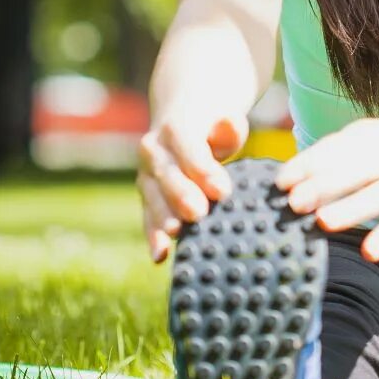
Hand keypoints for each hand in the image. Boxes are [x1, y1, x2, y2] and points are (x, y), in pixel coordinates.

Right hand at [136, 106, 247, 262]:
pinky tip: (160, 256)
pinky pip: (147, 217)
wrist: (180, 127)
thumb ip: (230, 126)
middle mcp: (154, 150)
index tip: (222, 190)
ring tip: (177, 234)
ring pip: (152, 196)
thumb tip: (232, 124)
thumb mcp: (225, 123)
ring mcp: (146, 175)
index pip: (187, 146)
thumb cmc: (213, 130)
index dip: (202, 168)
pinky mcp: (146, 198)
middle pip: (166, 173)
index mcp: (174, 127)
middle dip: (181, 194)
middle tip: (199, 213)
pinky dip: (152, 236)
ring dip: (163, 216)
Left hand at [274, 113, 378, 261]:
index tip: (281, 183)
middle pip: (353, 172)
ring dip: (352, 209)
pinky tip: (370, 252)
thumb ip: (324, 158)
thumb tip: (283, 182)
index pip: (332, 151)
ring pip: (378, 196)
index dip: (306, 166)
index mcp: (365, 140)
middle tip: (295, 202)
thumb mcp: (356, 139)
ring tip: (324, 221)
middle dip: (323, 186)